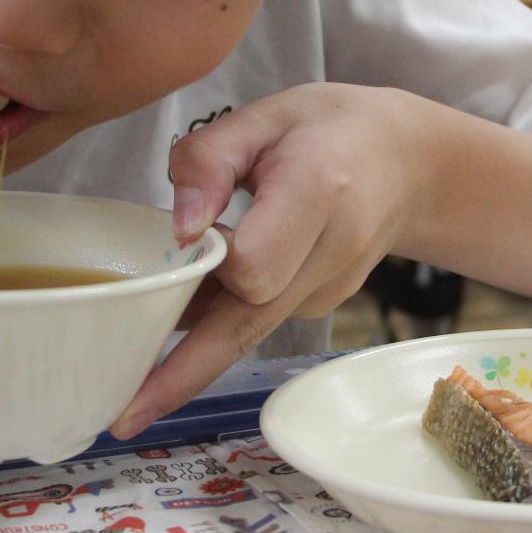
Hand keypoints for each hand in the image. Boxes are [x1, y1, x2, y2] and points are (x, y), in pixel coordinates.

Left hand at [111, 85, 428, 435]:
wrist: (408, 161)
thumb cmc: (329, 129)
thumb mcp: (265, 117)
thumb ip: (209, 159)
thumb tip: (178, 231)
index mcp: (318, 193)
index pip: (255, 265)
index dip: (207, 268)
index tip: (171, 253)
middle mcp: (330, 256)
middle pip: (248, 326)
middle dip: (182, 372)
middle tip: (123, 415)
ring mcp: (328, 290)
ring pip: (248, 332)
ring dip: (189, 355)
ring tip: (128, 373)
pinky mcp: (319, 306)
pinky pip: (256, 320)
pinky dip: (216, 322)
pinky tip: (183, 308)